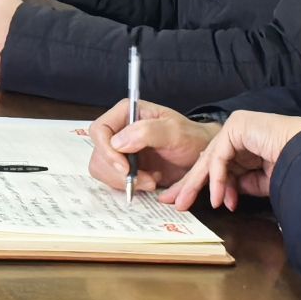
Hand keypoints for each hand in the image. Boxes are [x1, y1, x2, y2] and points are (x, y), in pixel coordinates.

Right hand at [86, 100, 218, 195]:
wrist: (201, 155)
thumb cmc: (191, 138)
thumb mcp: (174, 131)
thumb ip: (146, 132)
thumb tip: (117, 143)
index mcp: (125, 113)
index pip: (99, 130)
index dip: (106, 150)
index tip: (125, 167)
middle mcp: (118, 130)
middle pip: (98, 153)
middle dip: (118, 171)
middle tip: (145, 180)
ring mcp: (120, 149)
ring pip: (102, 168)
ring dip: (123, 181)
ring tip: (150, 181)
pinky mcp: (125, 166)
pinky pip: (112, 179)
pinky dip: (128, 185)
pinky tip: (149, 181)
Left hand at [164, 111, 300, 212]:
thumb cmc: (294, 170)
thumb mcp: (260, 183)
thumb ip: (240, 185)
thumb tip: (223, 196)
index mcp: (244, 148)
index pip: (217, 167)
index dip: (202, 186)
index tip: (188, 203)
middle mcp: (238, 136)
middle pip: (207, 162)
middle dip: (190, 184)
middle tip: (174, 201)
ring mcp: (236, 128)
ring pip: (210, 159)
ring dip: (199, 184)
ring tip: (187, 203)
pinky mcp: (237, 126)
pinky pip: (221, 156)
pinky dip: (217, 178)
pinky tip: (217, 197)